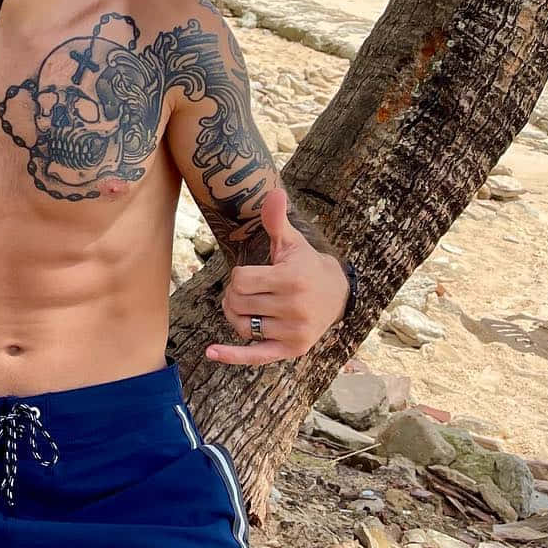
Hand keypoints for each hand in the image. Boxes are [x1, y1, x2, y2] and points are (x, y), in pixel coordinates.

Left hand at [207, 188, 348, 366]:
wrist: (337, 294)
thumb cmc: (305, 265)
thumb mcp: (291, 242)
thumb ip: (276, 220)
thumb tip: (274, 191)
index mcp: (291, 279)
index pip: (239, 280)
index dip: (239, 276)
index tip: (253, 275)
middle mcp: (294, 307)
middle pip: (237, 303)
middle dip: (236, 295)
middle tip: (251, 291)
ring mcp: (294, 331)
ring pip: (242, 326)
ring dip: (237, 316)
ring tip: (249, 307)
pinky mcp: (292, 350)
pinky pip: (255, 356)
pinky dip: (232, 355)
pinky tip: (211, 352)